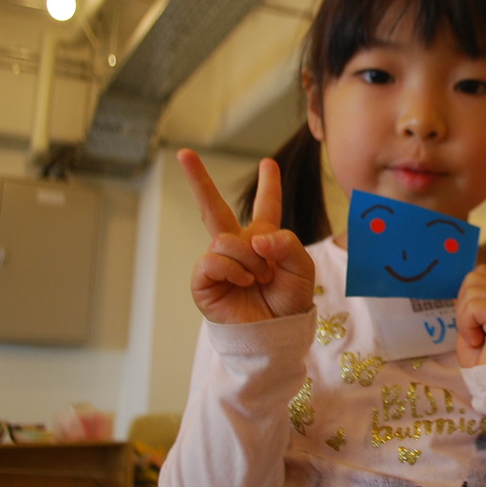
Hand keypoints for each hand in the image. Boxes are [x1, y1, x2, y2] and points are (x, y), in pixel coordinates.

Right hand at [178, 149, 316, 323]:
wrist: (276, 333)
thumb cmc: (290, 303)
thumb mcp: (301, 268)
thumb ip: (285, 243)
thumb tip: (255, 237)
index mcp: (264, 241)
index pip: (266, 206)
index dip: (268, 185)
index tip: (268, 163)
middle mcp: (238, 247)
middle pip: (213, 208)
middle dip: (198, 179)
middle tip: (183, 153)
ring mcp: (219, 262)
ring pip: (224, 239)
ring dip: (248, 259)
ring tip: (259, 279)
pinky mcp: (204, 281)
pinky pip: (212, 260)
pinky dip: (231, 270)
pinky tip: (242, 282)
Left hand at [455, 265, 485, 366]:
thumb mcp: (474, 325)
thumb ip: (473, 302)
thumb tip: (465, 283)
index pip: (481, 274)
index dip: (467, 297)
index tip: (474, 325)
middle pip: (474, 278)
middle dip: (464, 306)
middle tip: (474, 333)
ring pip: (472, 290)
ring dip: (465, 317)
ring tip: (477, 338)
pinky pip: (474, 306)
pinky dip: (468, 324)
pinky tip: (478, 341)